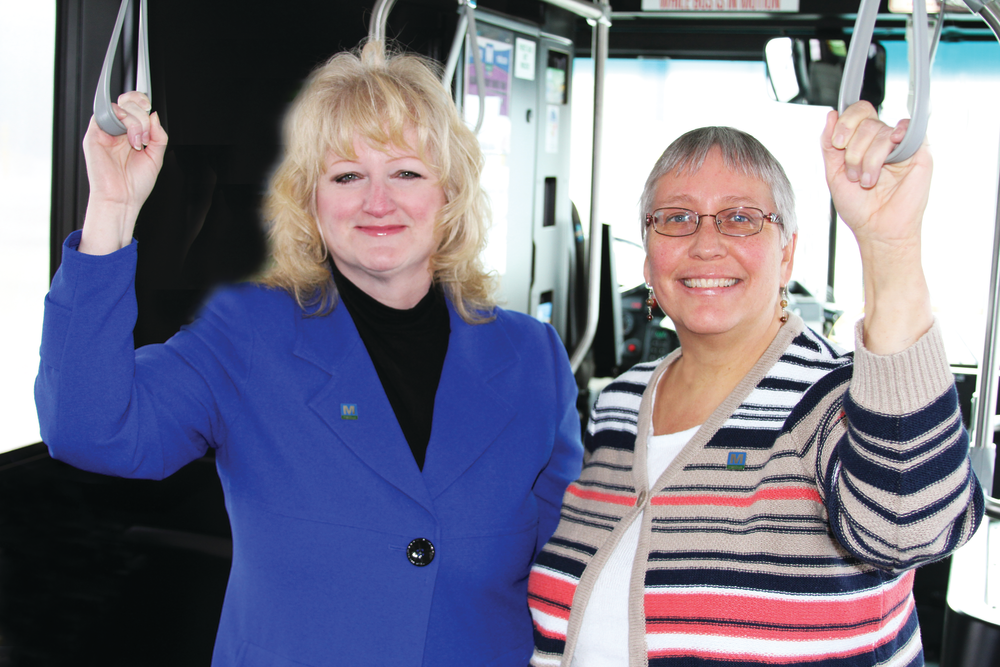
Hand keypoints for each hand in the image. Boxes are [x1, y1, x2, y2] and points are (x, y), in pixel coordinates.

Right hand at [80, 91, 167, 253]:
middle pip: (127, 103)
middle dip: (142, 115)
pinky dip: (122, 121)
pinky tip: (129, 139)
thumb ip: (158, 135)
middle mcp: (117, 131)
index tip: (150, 110)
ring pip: (118, 107)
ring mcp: (105, 132)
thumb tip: (154, 115)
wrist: (123, 199)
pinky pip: (103, 115)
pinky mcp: (94, 136)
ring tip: (137, 143)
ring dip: (135, 122)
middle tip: (145, 137)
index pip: (134, 107)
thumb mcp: (155, 157)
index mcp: (130, 134)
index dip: (142, 102)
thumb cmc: (135, 183)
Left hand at [821, 101, 931, 251]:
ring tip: (868, 181)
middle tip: (853, 174)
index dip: (845, 123)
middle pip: (867, 122)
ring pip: (881, 131)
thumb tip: (831, 114)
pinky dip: (898, 135)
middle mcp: (882, 141)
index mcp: (863, 142)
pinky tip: (892, 151)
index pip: (857, 112)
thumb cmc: (858, 206)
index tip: (838, 144)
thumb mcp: (833, 173)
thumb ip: (829, 144)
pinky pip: (909, 129)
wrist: (876, 229)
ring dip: (868, 159)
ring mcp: (900, 145)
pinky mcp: (919, 152)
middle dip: (853, 150)